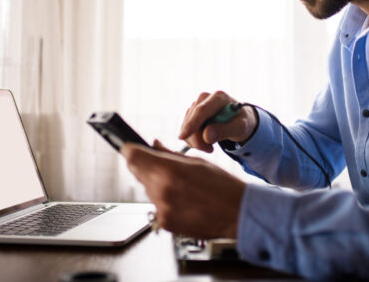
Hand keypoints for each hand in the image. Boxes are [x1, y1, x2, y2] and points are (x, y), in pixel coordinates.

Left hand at [121, 139, 245, 238]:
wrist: (237, 213)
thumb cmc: (223, 186)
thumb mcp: (197, 162)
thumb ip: (170, 154)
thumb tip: (154, 145)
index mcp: (169, 171)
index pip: (133, 156)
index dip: (130, 150)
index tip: (131, 147)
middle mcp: (162, 191)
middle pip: (137, 172)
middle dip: (145, 166)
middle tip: (161, 166)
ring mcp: (162, 209)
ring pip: (147, 189)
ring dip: (156, 184)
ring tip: (180, 186)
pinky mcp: (165, 223)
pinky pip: (156, 206)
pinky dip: (164, 201)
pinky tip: (182, 200)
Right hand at [178, 90, 257, 152]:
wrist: (238, 120)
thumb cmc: (241, 122)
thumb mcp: (240, 128)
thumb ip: (225, 130)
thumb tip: (206, 136)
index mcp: (219, 97)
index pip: (202, 110)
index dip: (191, 124)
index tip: (183, 137)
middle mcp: (205, 98)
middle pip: (192, 119)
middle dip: (197, 139)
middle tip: (210, 150)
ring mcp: (197, 104)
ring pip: (186, 125)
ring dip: (195, 141)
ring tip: (210, 146)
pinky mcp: (191, 113)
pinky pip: (185, 128)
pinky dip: (192, 139)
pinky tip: (204, 142)